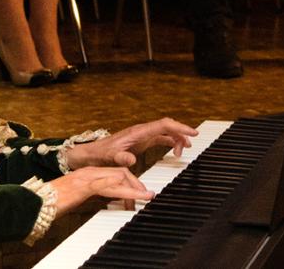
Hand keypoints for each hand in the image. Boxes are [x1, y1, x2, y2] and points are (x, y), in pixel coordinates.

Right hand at [47, 166, 150, 210]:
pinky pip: (106, 186)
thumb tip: (107, 202)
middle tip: (146, 196)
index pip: (115, 172)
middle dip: (136, 184)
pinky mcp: (83, 186)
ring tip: (146, 196)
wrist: (36, 201)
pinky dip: (123, 191)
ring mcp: (86, 178)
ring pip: (118, 177)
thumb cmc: (53, 202)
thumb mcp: (78, 198)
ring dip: (134, 188)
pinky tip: (132, 195)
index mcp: (88, 174)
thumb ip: (92, 196)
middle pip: (120, 172)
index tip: (140, 193)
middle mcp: (89, 173)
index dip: (130, 182)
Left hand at [62, 118, 198, 170]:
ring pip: (166, 132)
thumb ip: (121, 158)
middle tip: (191, 144)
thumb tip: (131, 159)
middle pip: (168, 126)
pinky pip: (160, 139)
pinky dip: (170, 143)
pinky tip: (173, 152)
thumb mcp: (110, 158)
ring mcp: (142, 136)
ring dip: (176, 139)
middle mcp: (142, 131)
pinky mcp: (141, 142)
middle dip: (181, 133)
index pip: (164, 125)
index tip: (192, 133)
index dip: (180, 127)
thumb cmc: (100, 154)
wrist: (91, 154)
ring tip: (182, 152)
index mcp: (138, 132)